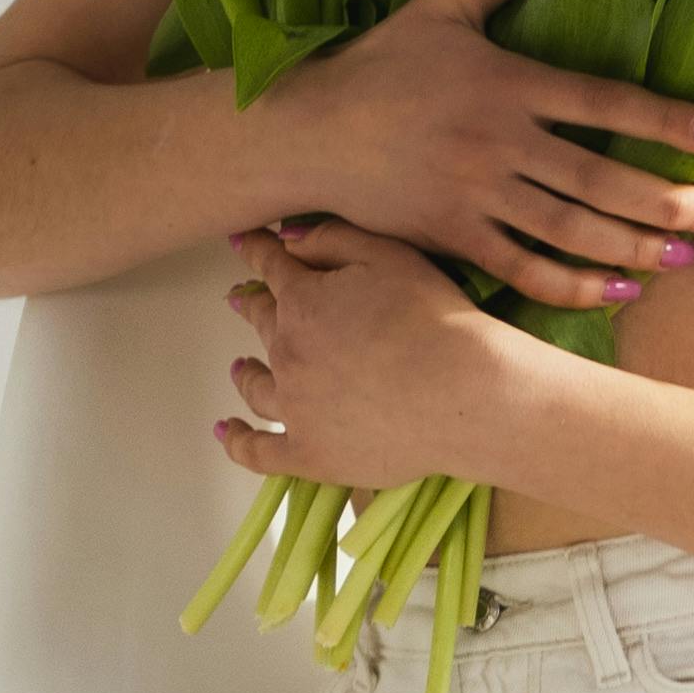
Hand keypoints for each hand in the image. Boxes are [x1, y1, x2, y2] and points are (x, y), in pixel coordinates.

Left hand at [217, 218, 516, 494]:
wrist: (465, 394)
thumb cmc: (437, 322)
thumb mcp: (389, 256)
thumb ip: (332, 240)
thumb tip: (287, 238)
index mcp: (303, 302)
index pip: (271, 268)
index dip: (258, 252)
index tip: (246, 245)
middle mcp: (288, 354)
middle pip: (261, 324)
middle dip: (251, 307)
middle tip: (242, 302)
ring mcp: (296, 409)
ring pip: (256, 386)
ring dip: (244, 372)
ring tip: (240, 367)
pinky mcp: (310, 454)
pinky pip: (259, 451)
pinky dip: (239, 440)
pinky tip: (228, 431)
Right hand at [290, 0, 693, 312]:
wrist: (306, 132)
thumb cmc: (378, 65)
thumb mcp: (440, 3)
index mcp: (505, 82)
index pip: (605, 101)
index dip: (669, 119)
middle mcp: (496, 142)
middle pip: (598, 177)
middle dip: (667, 198)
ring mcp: (474, 195)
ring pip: (569, 229)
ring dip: (634, 245)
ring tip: (687, 254)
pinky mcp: (451, 237)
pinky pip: (522, 269)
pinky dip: (573, 282)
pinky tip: (620, 287)